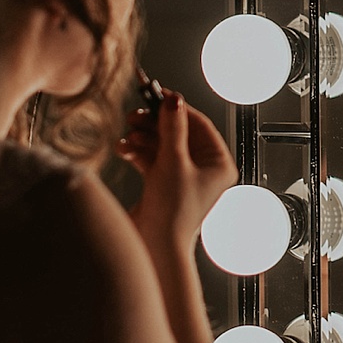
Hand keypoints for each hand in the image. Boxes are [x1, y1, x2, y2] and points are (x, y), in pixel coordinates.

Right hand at [117, 91, 236, 244]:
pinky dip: (137, 153)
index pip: (199, 125)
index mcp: (218, 164)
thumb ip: (172, 128)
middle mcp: (203, 170)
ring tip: (127, 136)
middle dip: (155, 124)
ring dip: (142, 138)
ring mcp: (182, 177)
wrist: (154, 248)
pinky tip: (124, 150)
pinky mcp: (162, 185)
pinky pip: (151, 159)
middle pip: (178, 133)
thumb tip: (173, 100)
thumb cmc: (173, 211)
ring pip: (161, 145)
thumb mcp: (174, 162)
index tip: (157, 95)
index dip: (177, 109)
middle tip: (135, 115)